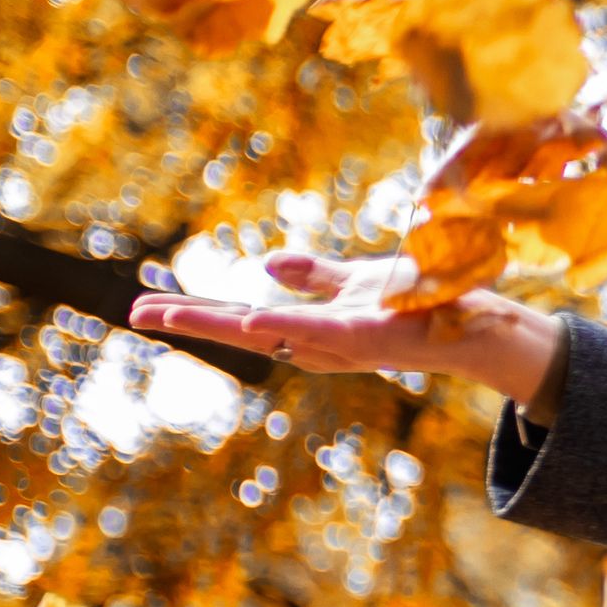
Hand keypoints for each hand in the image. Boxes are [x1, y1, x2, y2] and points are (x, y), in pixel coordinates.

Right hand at [130, 254, 565, 407]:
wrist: (471, 321)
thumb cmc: (414, 304)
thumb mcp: (352, 284)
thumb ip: (311, 276)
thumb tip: (266, 263)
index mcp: (307, 329)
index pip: (239, 320)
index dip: (194, 314)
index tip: (144, 310)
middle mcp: (317, 343)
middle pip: (242, 332)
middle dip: (189, 322)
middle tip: (135, 315)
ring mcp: (342, 343)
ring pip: (271, 334)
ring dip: (222, 323)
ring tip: (171, 315)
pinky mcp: (370, 335)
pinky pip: (321, 328)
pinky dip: (286, 324)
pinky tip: (252, 317)